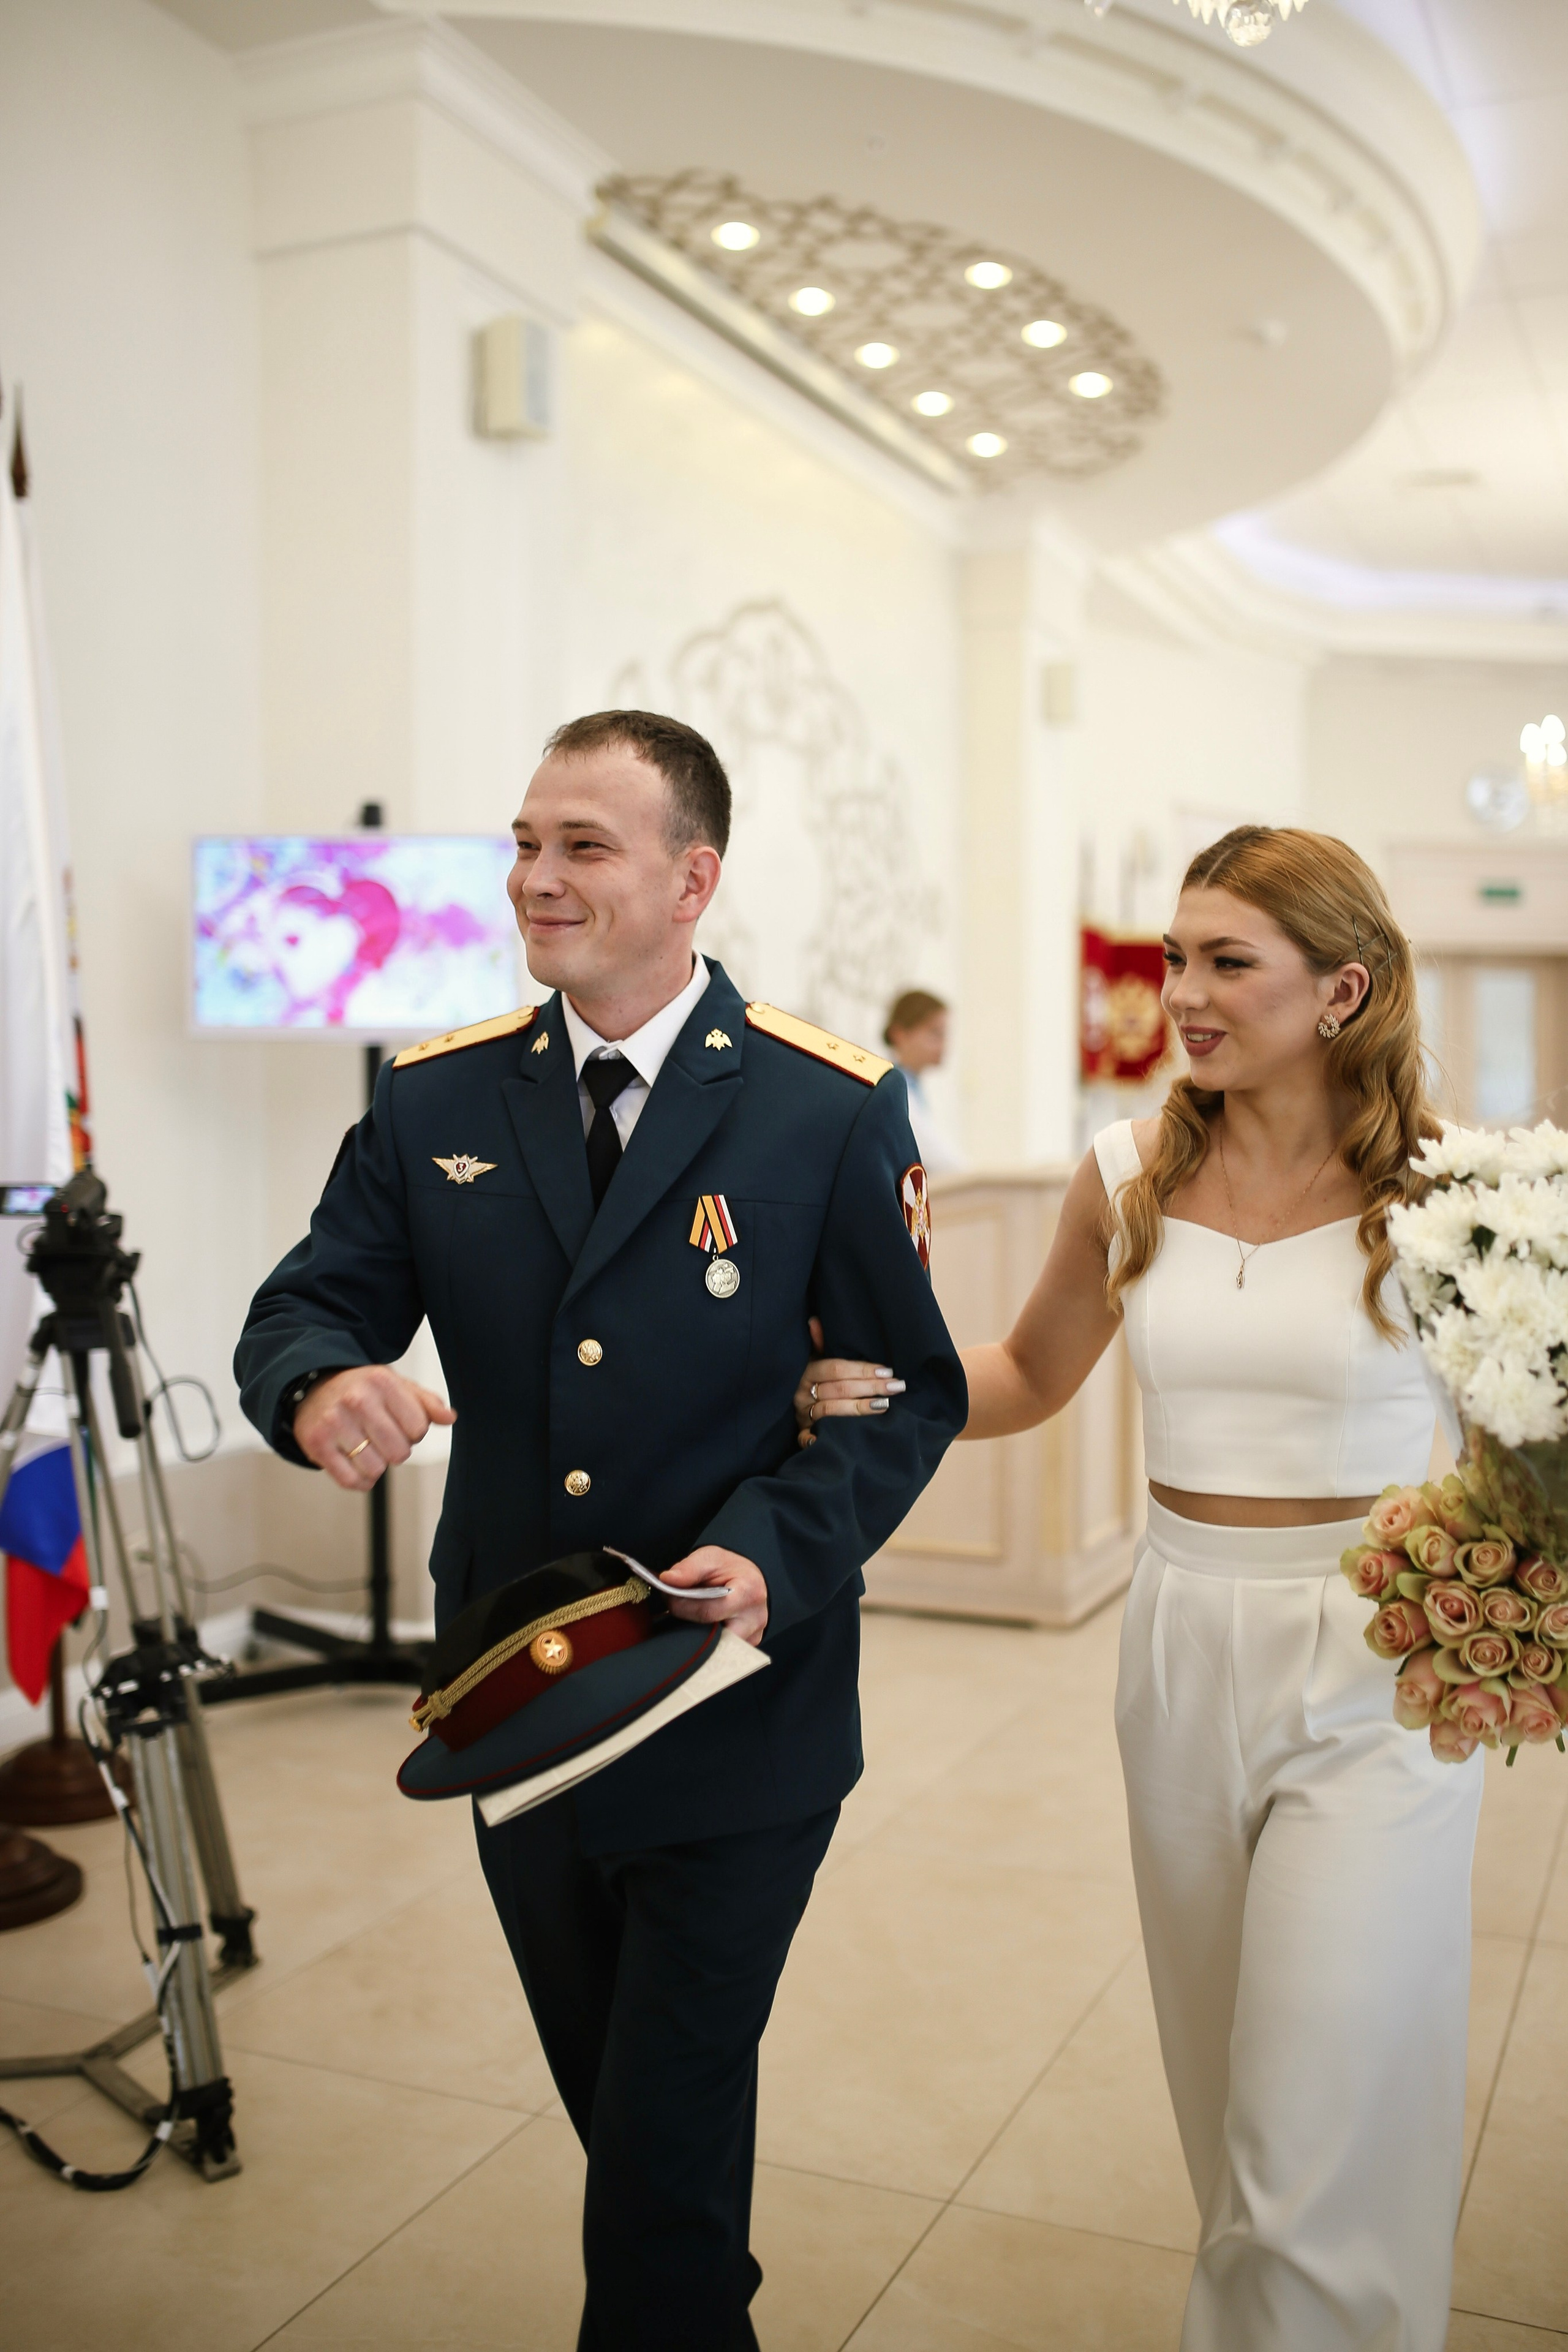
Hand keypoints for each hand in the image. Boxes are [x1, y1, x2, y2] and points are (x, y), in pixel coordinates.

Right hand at [294, 1366, 455, 1491]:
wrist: (314, 1389)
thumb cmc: (364, 1390)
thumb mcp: (397, 1386)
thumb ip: (427, 1403)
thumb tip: (450, 1418)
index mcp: (382, 1382)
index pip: (419, 1428)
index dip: (414, 1432)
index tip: (400, 1424)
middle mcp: (357, 1399)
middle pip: (399, 1452)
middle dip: (396, 1450)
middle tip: (382, 1437)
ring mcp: (334, 1422)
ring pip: (376, 1469)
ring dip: (376, 1465)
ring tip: (366, 1447)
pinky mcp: (317, 1444)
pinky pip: (351, 1481)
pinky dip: (359, 1480)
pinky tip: (355, 1463)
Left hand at [659, 1547, 768, 1645]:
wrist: (748, 1578)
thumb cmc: (730, 1568)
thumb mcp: (709, 1557)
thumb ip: (688, 1568)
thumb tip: (667, 1580)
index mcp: (748, 1593)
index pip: (709, 1612)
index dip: (683, 1607)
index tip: (669, 1599)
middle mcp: (755, 1618)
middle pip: (713, 1636)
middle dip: (689, 1626)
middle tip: (677, 1611)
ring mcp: (753, 1636)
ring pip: (716, 1649)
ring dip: (698, 1637)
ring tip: (689, 1619)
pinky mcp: (748, 1646)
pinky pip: (721, 1652)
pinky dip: (708, 1642)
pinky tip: (701, 1627)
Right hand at [792, 1316, 904, 1447]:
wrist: (786, 1402)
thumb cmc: (814, 1380)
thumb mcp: (815, 1360)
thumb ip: (820, 1344)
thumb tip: (815, 1321)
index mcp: (806, 1372)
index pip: (836, 1369)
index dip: (862, 1370)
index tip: (886, 1371)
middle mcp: (802, 1394)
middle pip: (838, 1390)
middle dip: (869, 1388)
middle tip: (895, 1386)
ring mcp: (802, 1415)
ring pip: (830, 1411)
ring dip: (859, 1409)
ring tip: (884, 1405)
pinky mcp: (802, 1434)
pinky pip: (809, 1438)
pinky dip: (821, 1437)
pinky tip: (846, 1435)